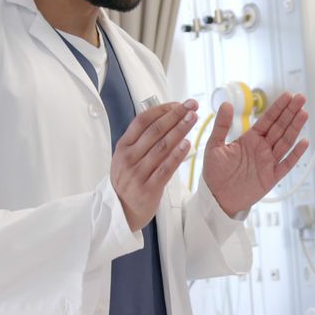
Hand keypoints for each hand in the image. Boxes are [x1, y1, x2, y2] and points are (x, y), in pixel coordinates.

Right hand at [111, 100, 198, 230]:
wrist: (121, 211)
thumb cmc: (129, 179)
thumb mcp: (126, 157)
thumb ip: (140, 139)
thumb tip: (163, 116)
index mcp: (123, 146)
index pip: (142, 121)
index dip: (162, 110)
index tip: (178, 104)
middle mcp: (128, 158)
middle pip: (155, 131)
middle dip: (175, 116)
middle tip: (192, 105)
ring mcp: (137, 174)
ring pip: (162, 147)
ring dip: (180, 130)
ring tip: (193, 119)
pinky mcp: (148, 189)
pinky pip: (165, 169)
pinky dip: (177, 156)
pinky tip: (187, 144)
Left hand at [202, 92, 308, 214]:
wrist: (216, 198)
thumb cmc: (214, 173)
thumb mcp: (214, 145)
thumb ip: (221, 125)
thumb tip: (226, 103)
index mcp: (250, 139)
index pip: (268, 120)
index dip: (278, 108)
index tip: (288, 95)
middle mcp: (262, 148)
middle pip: (280, 127)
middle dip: (291, 112)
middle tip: (301, 98)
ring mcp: (269, 162)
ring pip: (286, 142)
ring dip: (295, 128)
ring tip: (304, 113)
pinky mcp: (272, 177)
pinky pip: (287, 164)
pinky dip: (296, 154)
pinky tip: (304, 142)